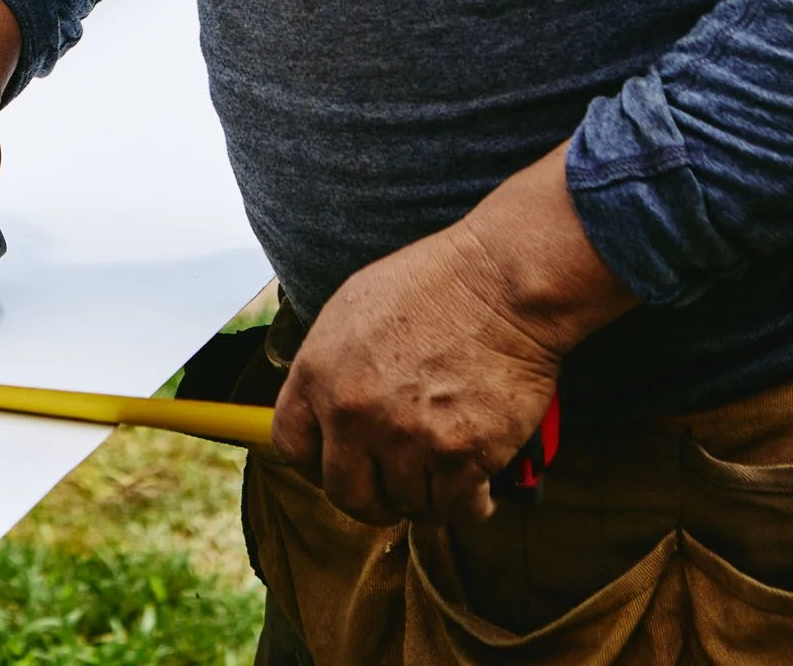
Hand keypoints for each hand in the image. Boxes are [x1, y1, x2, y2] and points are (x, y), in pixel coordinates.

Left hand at [269, 144, 636, 524]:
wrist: (501, 283)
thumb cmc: (433, 285)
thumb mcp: (353, 309)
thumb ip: (331, 366)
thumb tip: (326, 407)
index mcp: (318, 373)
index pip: (291, 446)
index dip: (316, 465)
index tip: (340, 466)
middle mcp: (353, 412)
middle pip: (346, 494)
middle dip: (372, 497)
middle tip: (395, 486)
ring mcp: (406, 438)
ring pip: (406, 505)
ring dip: (425, 497)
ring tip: (443, 473)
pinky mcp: (460, 455)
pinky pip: (456, 509)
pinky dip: (469, 504)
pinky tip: (476, 487)